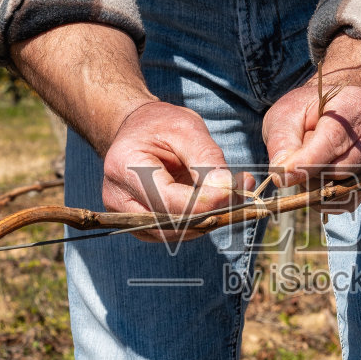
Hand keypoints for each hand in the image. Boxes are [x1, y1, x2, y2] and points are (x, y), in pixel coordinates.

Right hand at [103, 99, 235, 240]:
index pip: (167, 200)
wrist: (139, 131)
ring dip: (208, 220)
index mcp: (125, 167)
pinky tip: (216, 203)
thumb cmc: (161, 125)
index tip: (234, 191)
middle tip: (241, 195)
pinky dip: (200, 222)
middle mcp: (118, 198)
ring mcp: (126, 216)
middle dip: (210, 214)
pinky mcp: (141, 226)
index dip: (204, 202)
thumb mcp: (187, 129)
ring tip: (233, 194)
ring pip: (175, 234)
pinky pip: (175, 233)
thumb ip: (207, 158)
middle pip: (170, 224)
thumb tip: (228, 189)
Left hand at [261, 36, 360, 209]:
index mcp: (354, 106)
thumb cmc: (307, 111)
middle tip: (292, 161)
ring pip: (342, 188)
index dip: (306, 162)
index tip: (282, 177)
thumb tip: (282, 177)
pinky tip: (319, 176)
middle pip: (339, 169)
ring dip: (317, 184)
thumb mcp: (287, 115)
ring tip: (308, 164)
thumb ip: (282, 143)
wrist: (334, 110)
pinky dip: (327, 195)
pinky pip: (347, 201)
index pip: (332, 140)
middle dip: (309, 173)